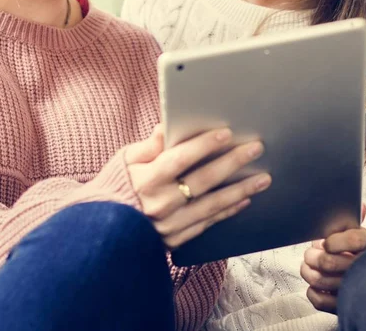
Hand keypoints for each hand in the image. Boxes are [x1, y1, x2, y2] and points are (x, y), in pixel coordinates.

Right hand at [125, 125, 270, 248]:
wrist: (101, 229)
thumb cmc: (115, 187)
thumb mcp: (124, 161)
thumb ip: (148, 146)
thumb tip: (167, 125)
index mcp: (145, 180)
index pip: (179, 158)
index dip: (203, 145)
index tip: (226, 133)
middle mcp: (160, 204)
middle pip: (203, 180)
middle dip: (232, 162)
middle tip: (255, 149)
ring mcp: (170, 225)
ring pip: (212, 205)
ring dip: (240, 190)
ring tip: (263, 178)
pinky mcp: (176, 240)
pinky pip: (208, 224)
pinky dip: (227, 211)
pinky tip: (244, 200)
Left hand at [300, 204, 365, 313]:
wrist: (363, 282)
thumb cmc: (350, 252)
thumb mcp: (352, 232)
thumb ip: (351, 219)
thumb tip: (360, 205)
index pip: (355, 240)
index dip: (335, 241)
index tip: (326, 243)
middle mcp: (364, 268)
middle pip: (328, 262)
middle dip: (313, 257)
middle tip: (311, 254)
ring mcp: (355, 290)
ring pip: (319, 280)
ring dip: (308, 272)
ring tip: (309, 266)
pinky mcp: (343, 307)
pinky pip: (319, 300)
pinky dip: (312, 292)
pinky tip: (316, 285)